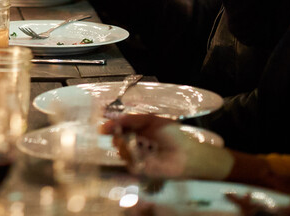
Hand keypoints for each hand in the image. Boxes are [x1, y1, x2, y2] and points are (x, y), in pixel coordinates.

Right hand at [102, 114, 233, 180]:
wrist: (186, 154)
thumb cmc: (172, 135)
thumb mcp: (152, 120)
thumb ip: (133, 119)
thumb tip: (115, 119)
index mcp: (139, 130)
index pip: (120, 127)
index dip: (111, 126)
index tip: (103, 127)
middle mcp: (136, 143)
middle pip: (117, 139)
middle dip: (115, 135)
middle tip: (116, 133)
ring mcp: (138, 157)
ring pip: (121, 151)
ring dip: (123, 146)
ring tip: (131, 143)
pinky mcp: (140, 169)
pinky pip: (128, 163)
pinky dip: (130, 157)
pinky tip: (137, 154)